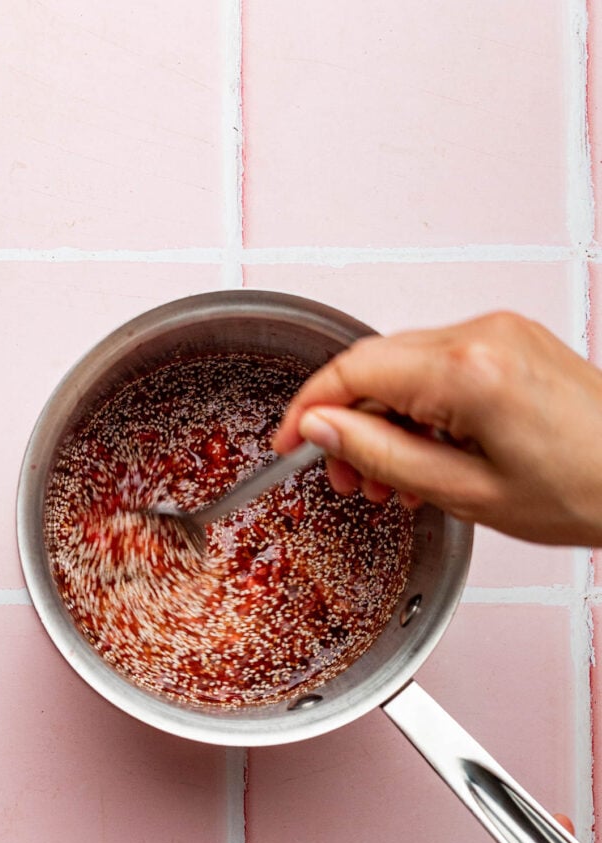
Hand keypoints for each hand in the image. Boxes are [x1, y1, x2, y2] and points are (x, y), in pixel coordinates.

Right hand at [273, 312, 601, 545]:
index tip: (289, 442)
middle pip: (376, 363)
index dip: (309, 408)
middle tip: (349, 477)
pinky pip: (441, 364)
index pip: (354, 369)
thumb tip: (321, 428)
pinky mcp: (512, 341)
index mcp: (468, 370)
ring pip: (406, 364)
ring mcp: (501, 331)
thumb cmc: (583, 491)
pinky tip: (424, 449)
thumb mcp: (465, 492)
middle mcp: (483, 334)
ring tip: (390, 476)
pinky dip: (419, 405)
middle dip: (347, 421)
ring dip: (384, 416)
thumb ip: (381, 453)